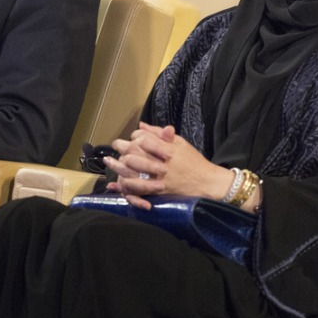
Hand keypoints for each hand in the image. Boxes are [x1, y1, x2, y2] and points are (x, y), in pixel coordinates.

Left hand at [105, 123, 231, 209]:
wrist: (207, 182)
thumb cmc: (194, 162)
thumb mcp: (181, 143)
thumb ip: (161, 134)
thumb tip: (142, 125)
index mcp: (168, 148)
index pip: (144, 138)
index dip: (135, 137)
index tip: (132, 138)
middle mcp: (162, 162)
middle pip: (135, 152)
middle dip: (122, 147)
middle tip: (116, 146)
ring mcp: (160, 177)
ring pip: (133, 170)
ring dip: (119, 165)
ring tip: (110, 161)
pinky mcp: (160, 191)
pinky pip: (139, 189)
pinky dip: (128, 185)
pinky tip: (119, 182)